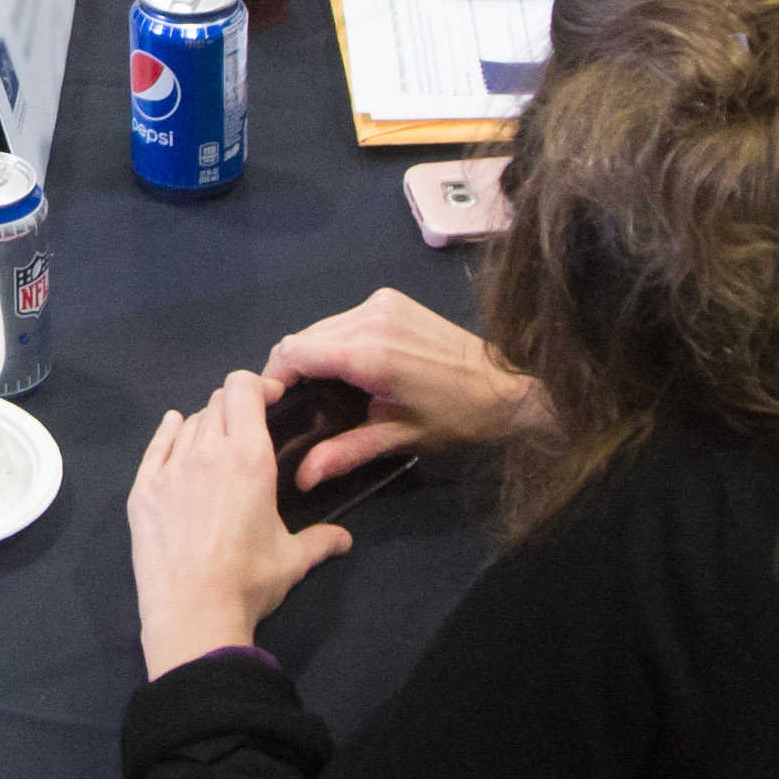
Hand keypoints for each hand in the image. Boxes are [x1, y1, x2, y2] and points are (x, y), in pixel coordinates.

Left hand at [126, 368, 353, 675]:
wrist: (193, 613)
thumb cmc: (249, 581)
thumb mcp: (293, 559)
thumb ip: (321, 540)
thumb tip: (344, 540)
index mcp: (249, 457)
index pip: (245, 390)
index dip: (259, 385)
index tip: (272, 397)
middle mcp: (207, 452)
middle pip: (217, 403)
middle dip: (236, 407)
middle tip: (249, 427)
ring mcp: (170, 470)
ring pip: (188, 424)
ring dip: (206, 424)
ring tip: (217, 443)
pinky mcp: (142, 490)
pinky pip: (155, 446)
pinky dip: (168, 432)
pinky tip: (173, 428)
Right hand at [263, 289, 549, 483]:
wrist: (506, 385)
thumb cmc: (455, 416)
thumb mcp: (398, 438)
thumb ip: (345, 452)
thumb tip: (301, 478)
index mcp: (369, 352)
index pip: (295, 352)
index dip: (275, 376)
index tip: (271, 404)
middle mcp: (369, 317)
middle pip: (304, 337)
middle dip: (292, 368)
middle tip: (296, 404)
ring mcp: (381, 303)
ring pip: (322, 326)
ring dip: (314, 353)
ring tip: (321, 389)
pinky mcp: (391, 299)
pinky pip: (344, 319)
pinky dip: (336, 341)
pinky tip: (349, 367)